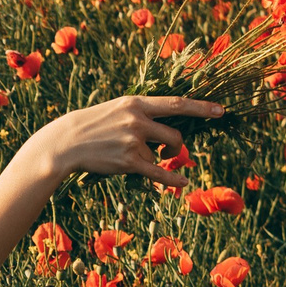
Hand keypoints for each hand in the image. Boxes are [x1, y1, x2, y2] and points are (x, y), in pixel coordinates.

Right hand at [24, 94, 224, 186]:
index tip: (221, 111)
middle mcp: (137, 120)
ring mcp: (133, 141)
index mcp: (135, 103)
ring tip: (147, 162)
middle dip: (177, 149)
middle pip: (176, 136)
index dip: (201, 108)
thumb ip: (141, 114)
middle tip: (171, 154)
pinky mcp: (128, 162)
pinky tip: (182, 183)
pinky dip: (173, 179)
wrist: (64, 142)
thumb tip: (166, 127)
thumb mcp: (116, 109)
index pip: (176, 104)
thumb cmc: (92, 126)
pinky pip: (158, 173)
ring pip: (163, 155)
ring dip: (162, 161)